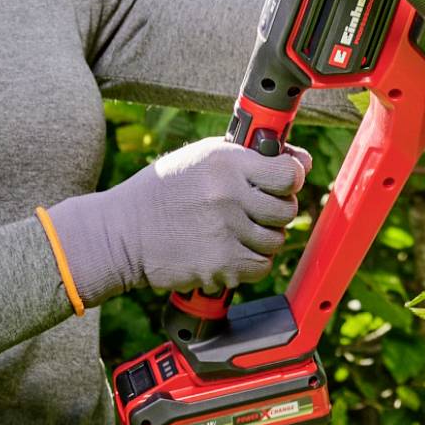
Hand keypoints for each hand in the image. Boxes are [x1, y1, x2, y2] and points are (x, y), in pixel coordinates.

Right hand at [43, 136, 311, 306]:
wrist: (123, 234)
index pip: (289, 173)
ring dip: (262, 239)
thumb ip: (250, 157)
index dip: (291, 178)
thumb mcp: (202, 158)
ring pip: (276, 241)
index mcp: (226, 162)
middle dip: (275, 211)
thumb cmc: (165, 191)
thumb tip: (302, 162)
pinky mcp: (220, 263)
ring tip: (235, 232)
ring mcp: (225, 231)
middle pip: (287, 209)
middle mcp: (229, 194)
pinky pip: (260, 267)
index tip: (281, 183)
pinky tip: (229, 251)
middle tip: (253, 211)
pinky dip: (250, 263)